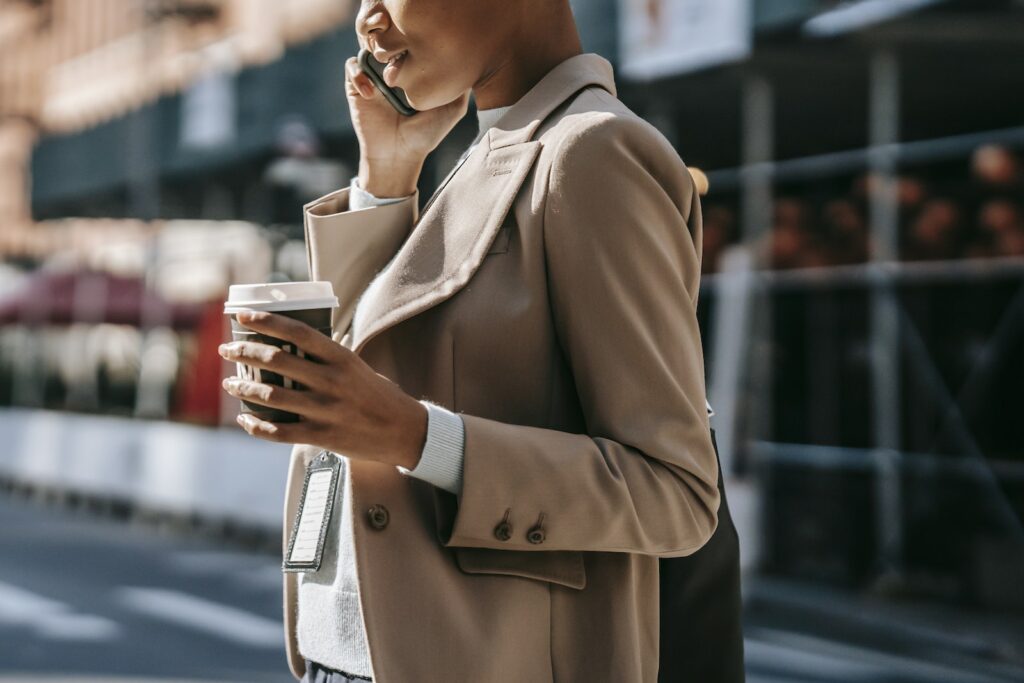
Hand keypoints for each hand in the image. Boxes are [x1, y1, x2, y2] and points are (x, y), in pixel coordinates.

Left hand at [218, 311, 427, 469]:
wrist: (405, 431)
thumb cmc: (379, 395)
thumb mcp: (357, 367)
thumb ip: (327, 359)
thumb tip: (291, 346)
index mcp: (341, 358)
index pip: (297, 332)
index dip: (266, 321)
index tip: (242, 316)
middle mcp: (332, 381)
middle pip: (277, 360)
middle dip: (245, 353)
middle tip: (228, 351)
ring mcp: (326, 410)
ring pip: (272, 396)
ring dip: (245, 388)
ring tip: (231, 384)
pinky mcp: (323, 436)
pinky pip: (279, 432)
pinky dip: (256, 426)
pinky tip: (245, 419)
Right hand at [344, 54, 468, 196]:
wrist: (400, 155)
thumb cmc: (425, 135)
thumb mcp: (453, 110)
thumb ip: (461, 88)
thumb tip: (468, 63)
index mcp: (414, 72)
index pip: (410, 43)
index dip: (411, 41)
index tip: (418, 51)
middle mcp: (393, 72)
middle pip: (388, 40)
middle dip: (391, 41)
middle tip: (399, 56)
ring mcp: (374, 78)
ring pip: (367, 47)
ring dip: (374, 53)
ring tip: (387, 75)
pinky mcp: (356, 88)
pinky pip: (352, 67)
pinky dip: (359, 74)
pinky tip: (371, 93)